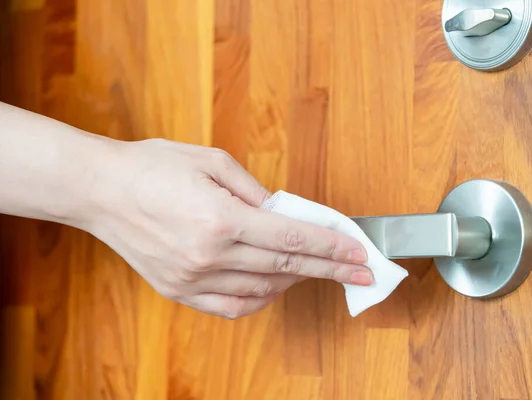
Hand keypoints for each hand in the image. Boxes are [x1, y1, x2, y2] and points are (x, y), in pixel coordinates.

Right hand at [85, 138, 372, 318]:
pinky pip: (232, 307)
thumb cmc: (153, 167)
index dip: (331, 247)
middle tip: (361, 272)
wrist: (101, 191)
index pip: (293, 238)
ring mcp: (193, 278)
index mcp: (221, 218)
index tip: (359, 253)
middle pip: (286, 267)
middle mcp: (210, 254)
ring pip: (263, 289)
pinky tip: (274, 287)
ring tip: (318, 270)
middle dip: (329, 268)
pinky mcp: (179, 291)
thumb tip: (284, 212)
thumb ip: (256, 190)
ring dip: (296, 281)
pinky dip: (260, 299)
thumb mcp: (213, 161)